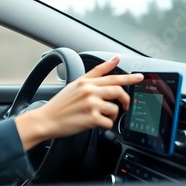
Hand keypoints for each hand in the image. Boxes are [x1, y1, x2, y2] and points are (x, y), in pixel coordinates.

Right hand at [15, 55, 143, 150]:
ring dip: (112, 115)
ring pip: (115, 108)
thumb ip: (94, 74)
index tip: (140, 77)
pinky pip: (109, 122)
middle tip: (125, 105)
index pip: (111, 76)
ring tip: (103, 117)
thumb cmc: (59, 105)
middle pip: (117, 91)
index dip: (128, 77)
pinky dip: (106, 125)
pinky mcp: (91, 119)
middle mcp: (89, 91)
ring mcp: (90, 104)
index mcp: (85, 82)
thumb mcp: (74, 85)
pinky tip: (97, 124)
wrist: (46, 119)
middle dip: (125, 99)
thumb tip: (113, 60)